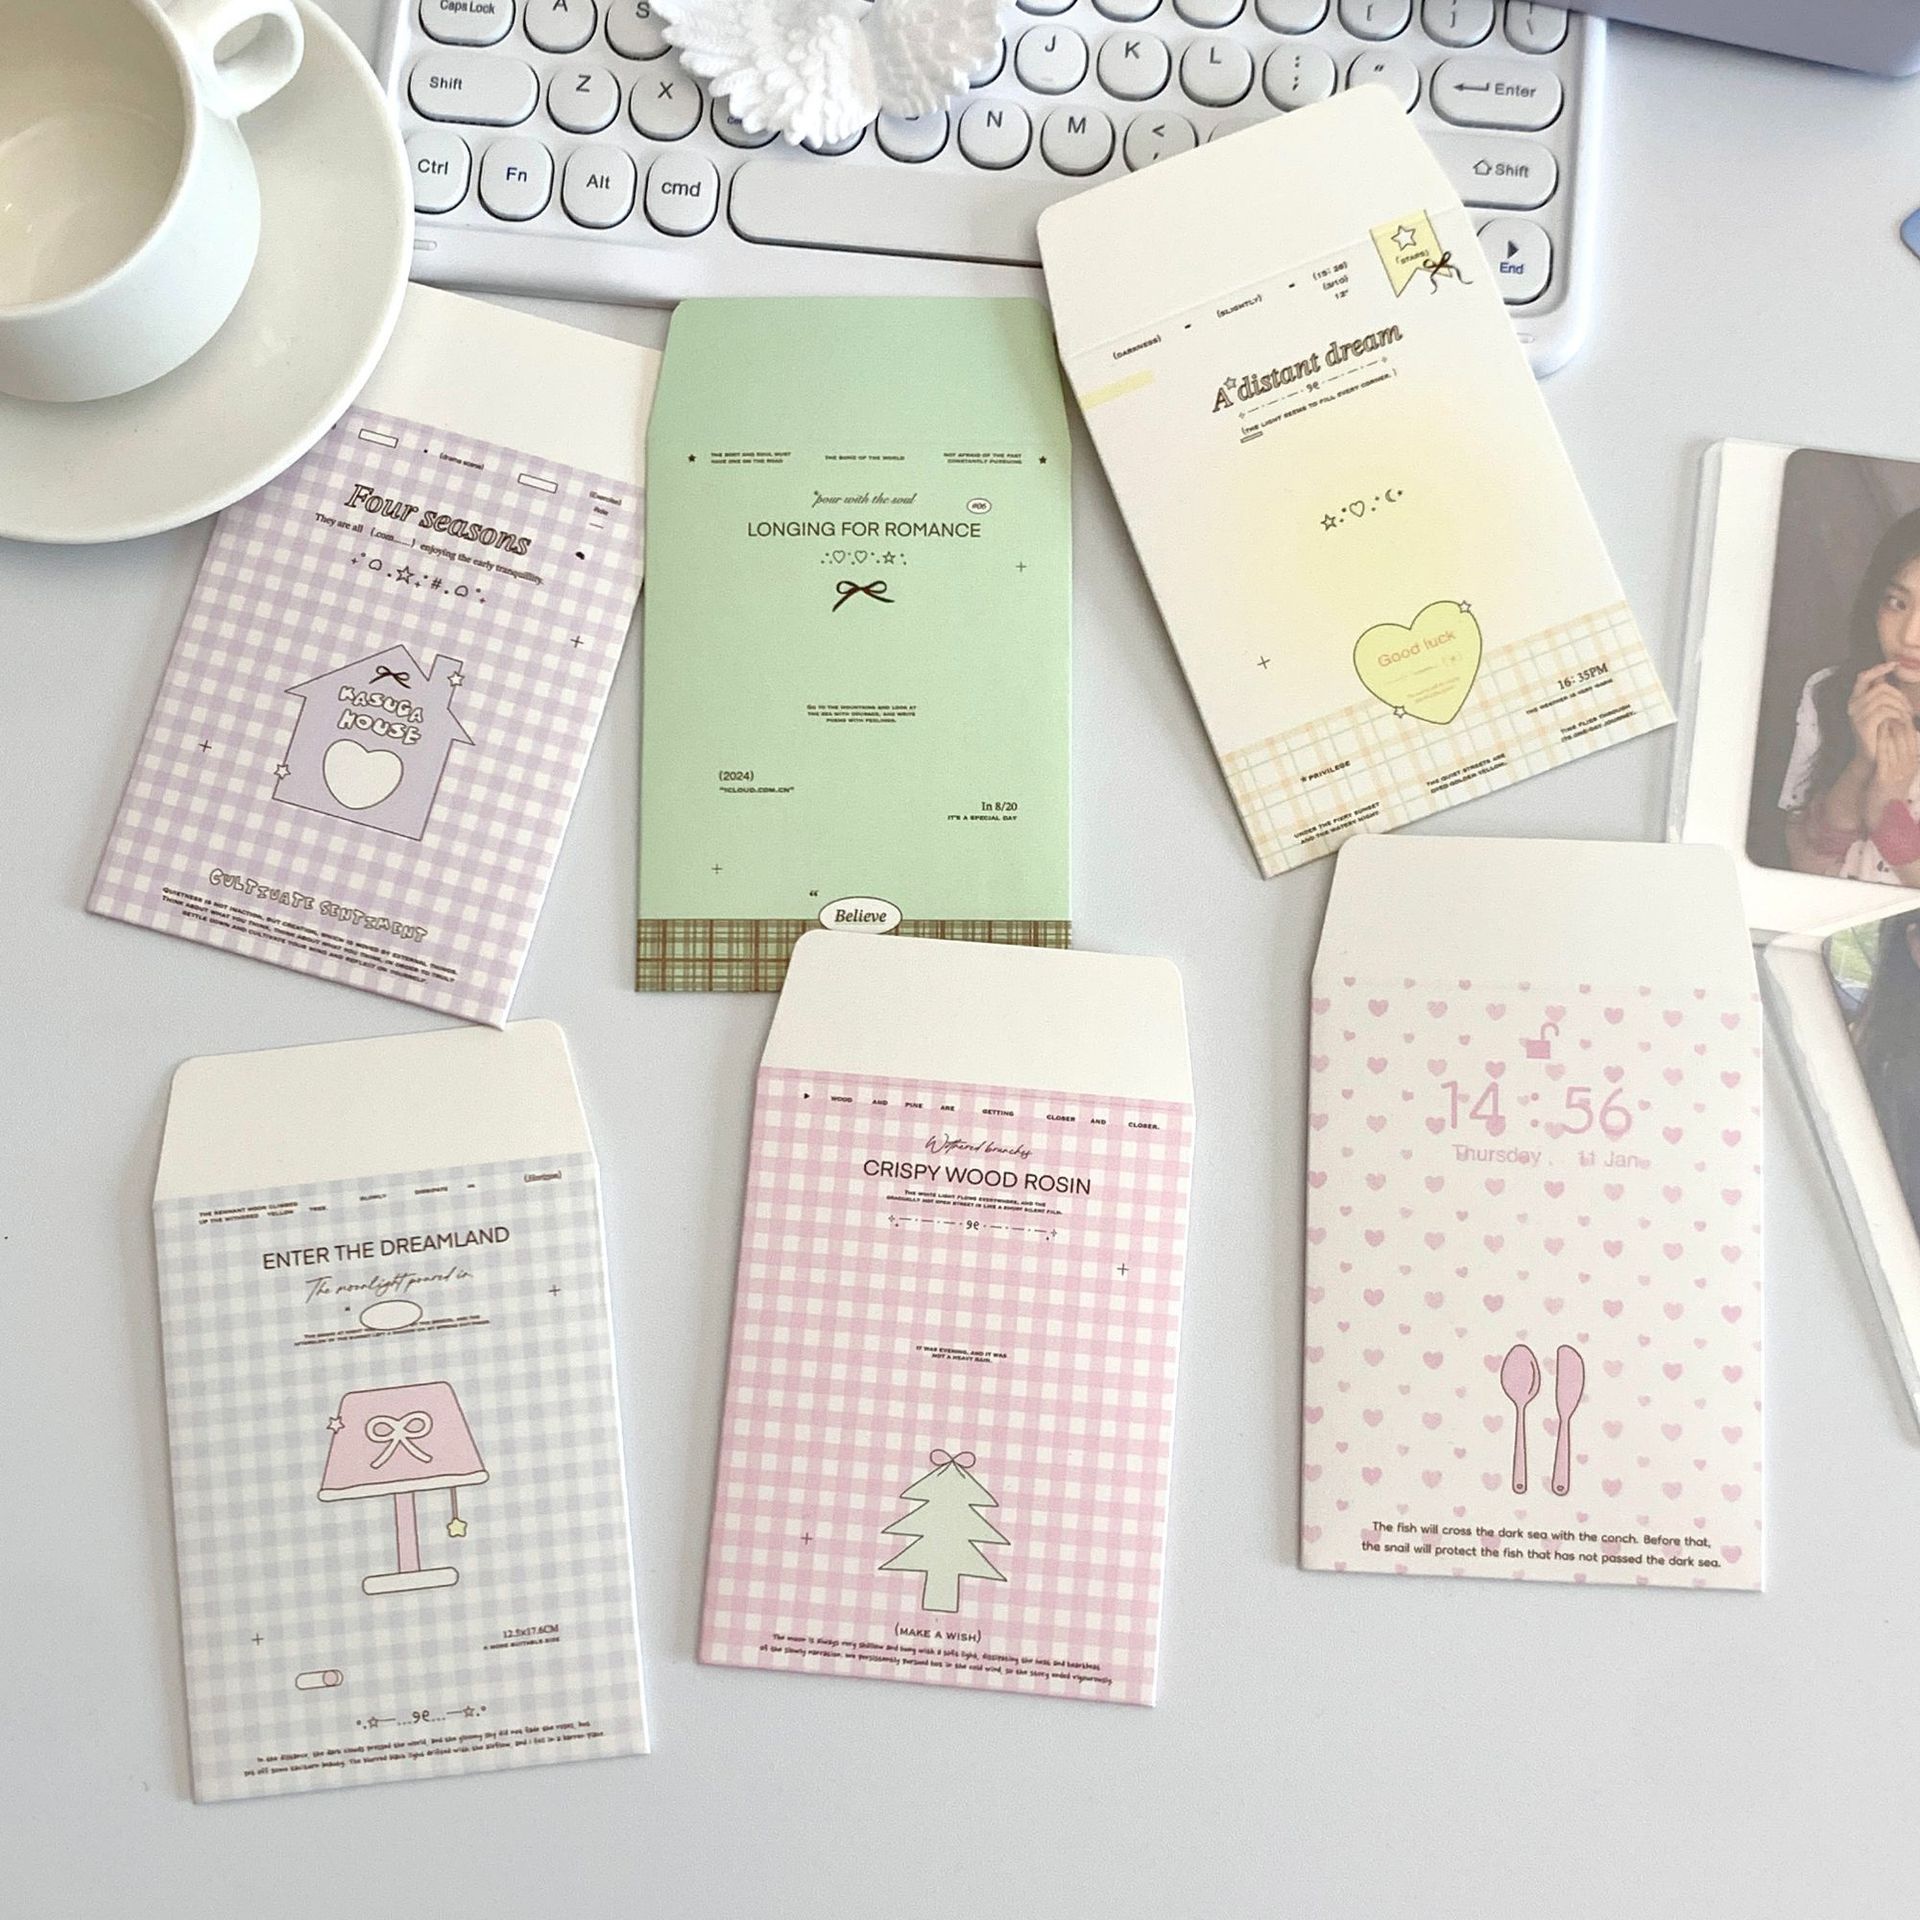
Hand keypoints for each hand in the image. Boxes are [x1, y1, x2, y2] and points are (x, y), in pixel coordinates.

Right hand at [1849, 662, 1913, 764]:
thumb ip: (1881, 696)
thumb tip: (1885, 677)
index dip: (1878, 669)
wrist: (1873, 758)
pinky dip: (1897, 714)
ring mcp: (1856, 715)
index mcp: (1855, 700)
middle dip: (1899, 695)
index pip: (1864, 677)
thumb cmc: (1881, 734)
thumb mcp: (1881, 713)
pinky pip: (1885, 710)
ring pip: (1884, 698)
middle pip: (1880, 687)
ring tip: (1906, 717)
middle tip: (1909, 708)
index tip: (1894, 664)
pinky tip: (1901, 721)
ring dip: (1900, 706)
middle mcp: (1852, 705)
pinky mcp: (1863, 724)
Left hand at [1866, 713, 1919, 831]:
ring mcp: (1899, 770)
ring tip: (1882, 714)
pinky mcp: (1886, 776)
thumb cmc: (1888, 789)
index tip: (1897, 709)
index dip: (1906, 720)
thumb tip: (1902, 733)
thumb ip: (1902, 753)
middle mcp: (1909, 765)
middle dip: (1899, 719)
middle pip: (1907, 736)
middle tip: (1888, 706)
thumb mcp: (1900, 770)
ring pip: (1897, 742)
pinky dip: (1882, 740)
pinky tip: (1876, 730)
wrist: (1882, 814)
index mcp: (1913, 761)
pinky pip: (1885, 754)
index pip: (1913, 735)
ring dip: (1890, 726)